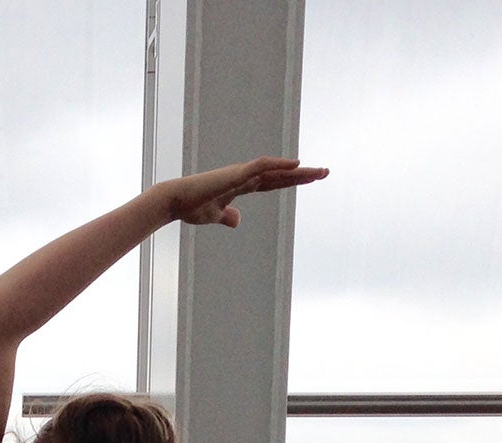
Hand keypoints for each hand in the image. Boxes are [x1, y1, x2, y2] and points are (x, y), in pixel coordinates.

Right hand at [164, 156, 328, 227]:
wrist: (175, 202)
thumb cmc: (192, 207)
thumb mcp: (215, 216)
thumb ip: (227, 217)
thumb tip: (237, 220)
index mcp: (243, 186)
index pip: (274, 183)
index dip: (292, 181)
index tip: (311, 179)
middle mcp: (245, 177)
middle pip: (280, 175)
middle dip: (303, 175)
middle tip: (325, 172)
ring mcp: (241, 174)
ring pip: (276, 170)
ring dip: (298, 171)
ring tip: (319, 171)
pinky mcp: (235, 175)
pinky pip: (261, 167)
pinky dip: (279, 164)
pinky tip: (295, 163)